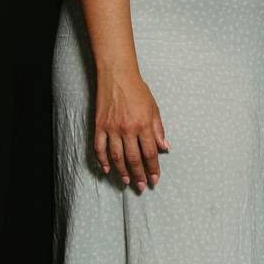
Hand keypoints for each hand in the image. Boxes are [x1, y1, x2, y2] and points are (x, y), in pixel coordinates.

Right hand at [94, 70, 167, 191]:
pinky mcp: (99, 126)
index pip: (149, 153)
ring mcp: (112, 129)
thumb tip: (165, 148)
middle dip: (138, 174)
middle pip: (133, 158)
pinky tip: (106, 169)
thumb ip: (158, 130)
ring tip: (126, 181)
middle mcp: (128, 129)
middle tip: (141, 186)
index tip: (154, 179)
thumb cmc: (138, 91)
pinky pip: (100, 148)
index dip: (152, 168)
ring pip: (116, 156)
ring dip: (122, 171)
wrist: (117, 76)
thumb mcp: (154, 108)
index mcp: (143, 125)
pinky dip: (102, 160)